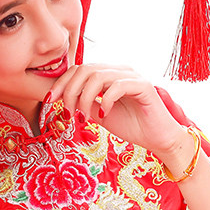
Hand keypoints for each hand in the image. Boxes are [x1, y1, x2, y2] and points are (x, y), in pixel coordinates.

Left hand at [45, 64, 187, 157]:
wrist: (158, 139)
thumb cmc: (133, 126)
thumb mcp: (101, 114)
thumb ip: (86, 103)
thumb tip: (65, 98)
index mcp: (109, 75)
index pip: (79, 69)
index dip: (61, 83)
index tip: (50, 101)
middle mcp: (120, 71)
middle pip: (84, 69)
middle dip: (70, 91)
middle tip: (69, 114)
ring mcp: (132, 76)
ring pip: (97, 76)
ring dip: (84, 98)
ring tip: (84, 118)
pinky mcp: (143, 86)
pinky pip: (117, 86)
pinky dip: (106, 101)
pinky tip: (105, 115)